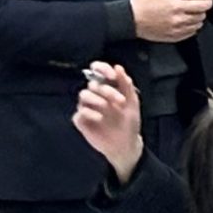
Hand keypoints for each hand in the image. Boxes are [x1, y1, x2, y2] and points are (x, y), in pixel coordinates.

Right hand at [72, 63, 144, 183]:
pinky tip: (100, 118)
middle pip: (93, 84)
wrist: (126, 144)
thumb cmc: (129, 122)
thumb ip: (126, 84)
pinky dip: (89, 113)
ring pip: (83, 95)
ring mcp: (88, 108)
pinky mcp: (82, 121)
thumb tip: (118, 67)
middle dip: (107, 90)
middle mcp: (96, 96)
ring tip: (107, 107)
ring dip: (96, 99)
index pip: (98, 71)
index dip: (102, 69)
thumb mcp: (133, 102)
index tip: (111, 75)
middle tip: (121, 101)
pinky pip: (79, 113)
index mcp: (108, 88)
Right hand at [130, 0, 211, 42]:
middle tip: (196, 6)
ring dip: (196, 19)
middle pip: (202, 16)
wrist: (131, 19)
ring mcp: (177, 30)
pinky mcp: (173, 38)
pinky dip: (191, 28)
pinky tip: (184, 22)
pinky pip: (190, 34)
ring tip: (189, 14)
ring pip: (197, 26)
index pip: (203, 6)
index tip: (205, 0)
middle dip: (201, 10)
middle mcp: (179, 20)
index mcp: (177, 6)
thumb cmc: (144, 3)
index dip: (206, 2)